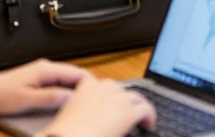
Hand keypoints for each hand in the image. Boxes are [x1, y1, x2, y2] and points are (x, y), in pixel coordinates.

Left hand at [0, 58, 88, 115]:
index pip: (77, 72)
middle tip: (92, 101)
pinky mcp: (35, 79)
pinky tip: (64, 101)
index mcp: (45, 69)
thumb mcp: (28, 100)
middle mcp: (44, 67)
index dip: (90, 83)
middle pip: (73, 75)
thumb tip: (72, 96)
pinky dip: (63, 90)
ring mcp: (40, 72)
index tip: (98, 94)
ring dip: (73, 89)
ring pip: (65, 79)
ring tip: (80, 103)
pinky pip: (56, 83)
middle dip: (83, 87)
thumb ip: (52, 97)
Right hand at [40, 75, 156, 136]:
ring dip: (137, 106)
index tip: (108, 102)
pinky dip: (149, 116)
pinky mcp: (129, 112)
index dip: (106, 93)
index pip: (99, 82)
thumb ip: (82, 108)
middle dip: (123, 100)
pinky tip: (148, 125)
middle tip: (124, 112)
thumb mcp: (71, 114)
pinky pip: (146, 109)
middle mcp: (104, 88)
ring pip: (136, 97)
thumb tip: (90, 116)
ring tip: (140, 117)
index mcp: (86, 87)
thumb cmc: (66, 132)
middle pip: (120, 89)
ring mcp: (118, 99)